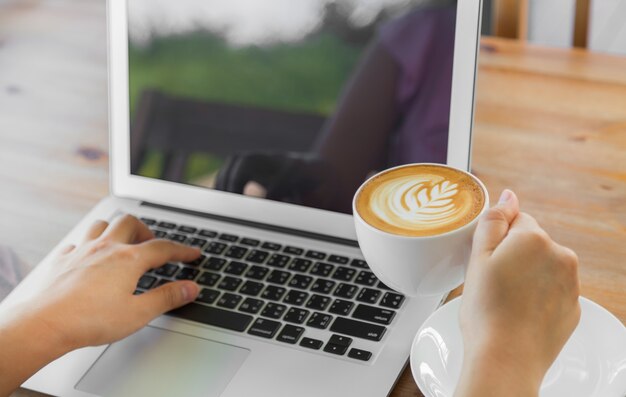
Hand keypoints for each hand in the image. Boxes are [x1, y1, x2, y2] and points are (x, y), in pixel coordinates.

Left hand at [0, 215, 200, 393]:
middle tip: (153, 244)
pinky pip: (78, 242)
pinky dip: (89, 244)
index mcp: (129, 260)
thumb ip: (167, 298)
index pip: (163, 248)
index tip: (192, 253)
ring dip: (116, 229)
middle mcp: (106, 248)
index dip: (182, 250)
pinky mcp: (63, 260)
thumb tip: (190, 288)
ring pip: (102, 225)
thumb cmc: (89, 320)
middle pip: (131, 224)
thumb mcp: (139, 313)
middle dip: (147, 230)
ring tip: (123, 241)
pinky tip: (89, 255)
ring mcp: (82, 251)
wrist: (46, 323)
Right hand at [455, 190, 579, 396]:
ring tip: (505, 301)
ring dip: (527, 276)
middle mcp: (560, 255)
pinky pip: (552, 291)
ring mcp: (571, 284)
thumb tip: (509, 196)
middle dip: (513, 257)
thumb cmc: (487, 311)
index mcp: (534, 238)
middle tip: (492, 283)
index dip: (496, 241)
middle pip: (531, 244)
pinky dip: (538, 298)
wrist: (506, 359)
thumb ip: (493, 220)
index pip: (515, 221)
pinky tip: (519, 313)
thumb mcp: (478, 258)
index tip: (487, 262)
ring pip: (542, 267)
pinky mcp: (573, 308)